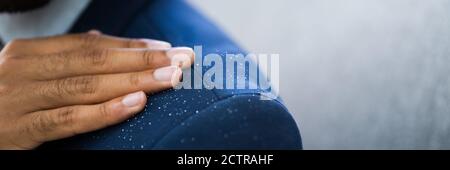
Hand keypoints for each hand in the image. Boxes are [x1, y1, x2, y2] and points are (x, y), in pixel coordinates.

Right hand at [0, 32, 193, 148]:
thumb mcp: (29, 72)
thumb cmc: (5, 100)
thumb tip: (105, 40)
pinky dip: (105, 111)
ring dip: (135, 80)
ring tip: (170, 78)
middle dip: (144, 59)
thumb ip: (64, 57)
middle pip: (96, 61)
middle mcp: (25, 69)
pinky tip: (136, 103)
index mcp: (30, 52)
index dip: (132, 46)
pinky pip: (68, 119)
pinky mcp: (21, 129)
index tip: (167, 48)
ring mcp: (21, 98)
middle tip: (182, 60)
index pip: (91, 45)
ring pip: (88, 86)